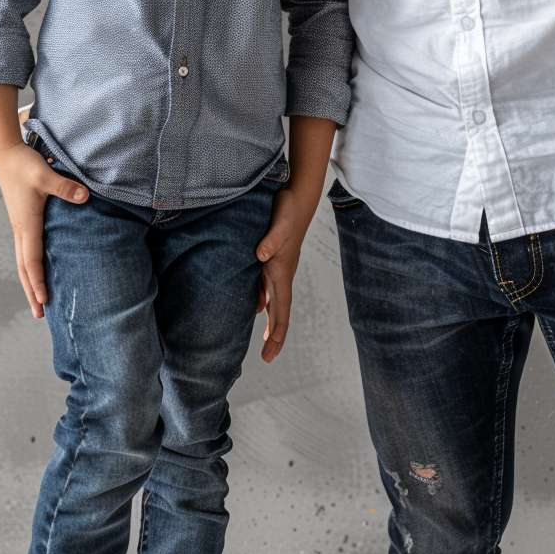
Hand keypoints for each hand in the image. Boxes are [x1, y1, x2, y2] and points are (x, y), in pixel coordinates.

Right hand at [0, 139, 88, 317]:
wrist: (6, 156)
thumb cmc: (24, 165)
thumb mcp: (46, 175)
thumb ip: (65, 188)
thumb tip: (85, 197)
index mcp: (27, 224)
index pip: (33, 260)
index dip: (38, 281)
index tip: (44, 299)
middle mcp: (22, 229)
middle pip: (25, 268)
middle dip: (32, 291)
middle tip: (39, 314)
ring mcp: (20, 226)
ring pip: (24, 261)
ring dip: (30, 281)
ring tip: (38, 300)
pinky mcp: (23, 220)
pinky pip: (26, 250)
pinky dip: (31, 266)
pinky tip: (39, 270)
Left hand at [255, 188, 311, 362]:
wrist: (298, 195)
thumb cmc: (288, 208)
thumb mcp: (280, 221)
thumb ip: (272, 238)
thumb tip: (261, 256)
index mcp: (282, 271)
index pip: (281, 310)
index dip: (277, 334)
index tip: (269, 355)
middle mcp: (281, 273)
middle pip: (279, 311)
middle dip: (275, 336)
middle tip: (266, 358)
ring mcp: (279, 266)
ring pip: (274, 300)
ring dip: (271, 320)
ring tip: (265, 339)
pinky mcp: (273, 257)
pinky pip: (267, 286)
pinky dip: (262, 300)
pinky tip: (256, 304)